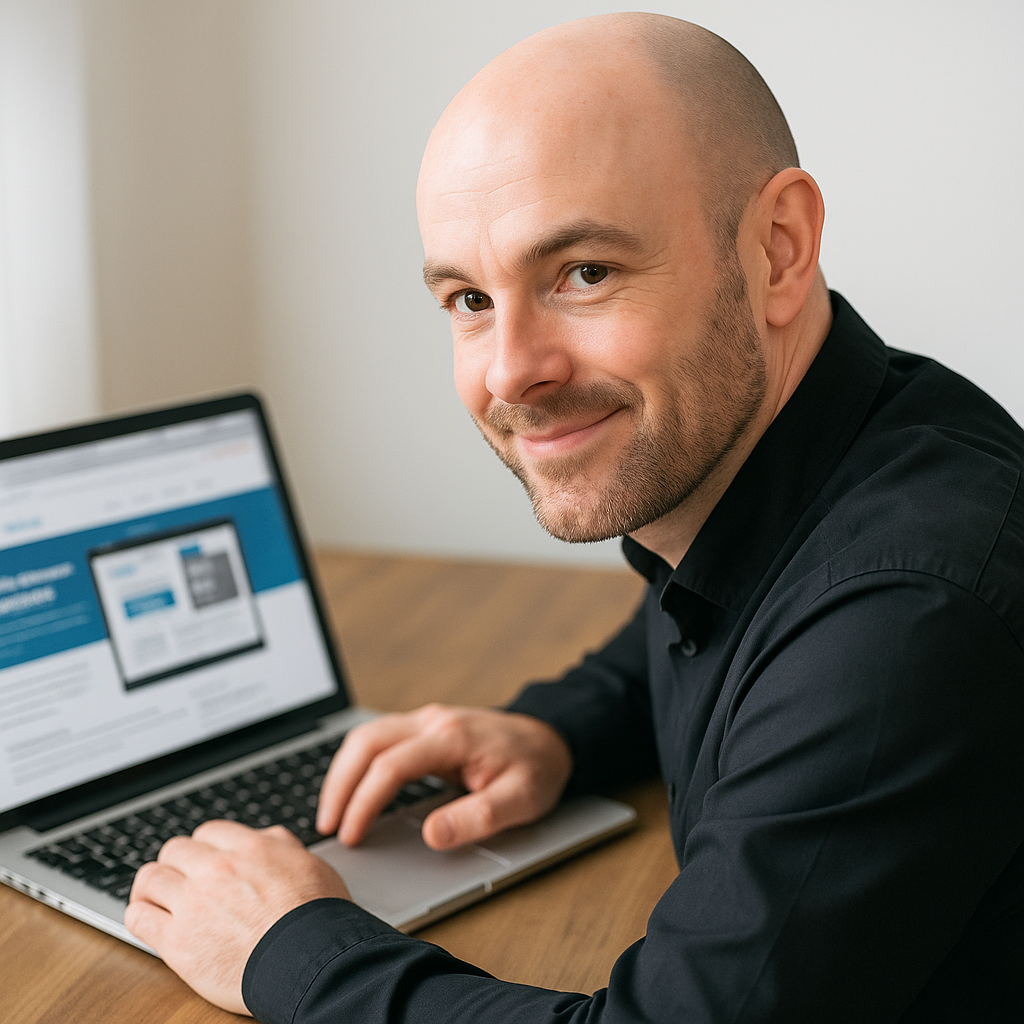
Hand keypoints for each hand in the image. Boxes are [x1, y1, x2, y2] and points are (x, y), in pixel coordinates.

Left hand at [125, 821, 350, 1014]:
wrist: (311, 962)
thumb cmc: (317, 918)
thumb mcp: (309, 863)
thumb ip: (280, 845)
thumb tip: (264, 838)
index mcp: (249, 847)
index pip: (208, 832)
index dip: (207, 848)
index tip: (207, 862)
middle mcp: (217, 869)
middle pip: (174, 850)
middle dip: (179, 864)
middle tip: (183, 881)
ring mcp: (193, 904)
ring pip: (149, 879)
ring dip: (153, 887)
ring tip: (159, 899)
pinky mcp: (177, 942)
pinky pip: (138, 917)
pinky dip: (141, 914)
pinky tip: (150, 920)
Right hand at [316, 704, 572, 849]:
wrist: (551, 736)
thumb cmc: (537, 767)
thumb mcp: (520, 800)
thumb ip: (478, 818)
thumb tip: (432, 835)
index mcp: (452, 737)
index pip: (391, 765)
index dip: (365, 802)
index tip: (352, 835)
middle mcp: (432, 721)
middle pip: (366, 741)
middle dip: (339, 784)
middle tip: (327, 824)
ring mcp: (426, 720)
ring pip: (367, 735)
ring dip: (343, 771)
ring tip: (332, 811)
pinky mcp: (424, 727)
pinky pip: (379, 738)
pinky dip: (358, 763)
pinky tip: (353, 789)